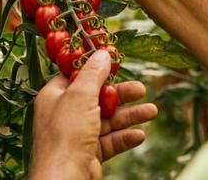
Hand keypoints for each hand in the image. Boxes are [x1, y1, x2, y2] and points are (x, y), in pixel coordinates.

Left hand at [29, 50, 157, 178]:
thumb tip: (102, 53)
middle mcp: (64, 114)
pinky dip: (125, 137)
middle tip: (141, 89)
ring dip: (130, 116)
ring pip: (107, 120)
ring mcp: (77, 136)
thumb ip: (93, 73)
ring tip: (152, 111)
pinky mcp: (88, 154)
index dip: (95, 68)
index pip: (76, 76)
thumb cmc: (66, 135)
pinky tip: (140, 135)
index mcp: (54, 96)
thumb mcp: (80, 95)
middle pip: (97, 98)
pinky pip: (110, 141)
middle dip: (121, 94)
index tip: (115, 61)